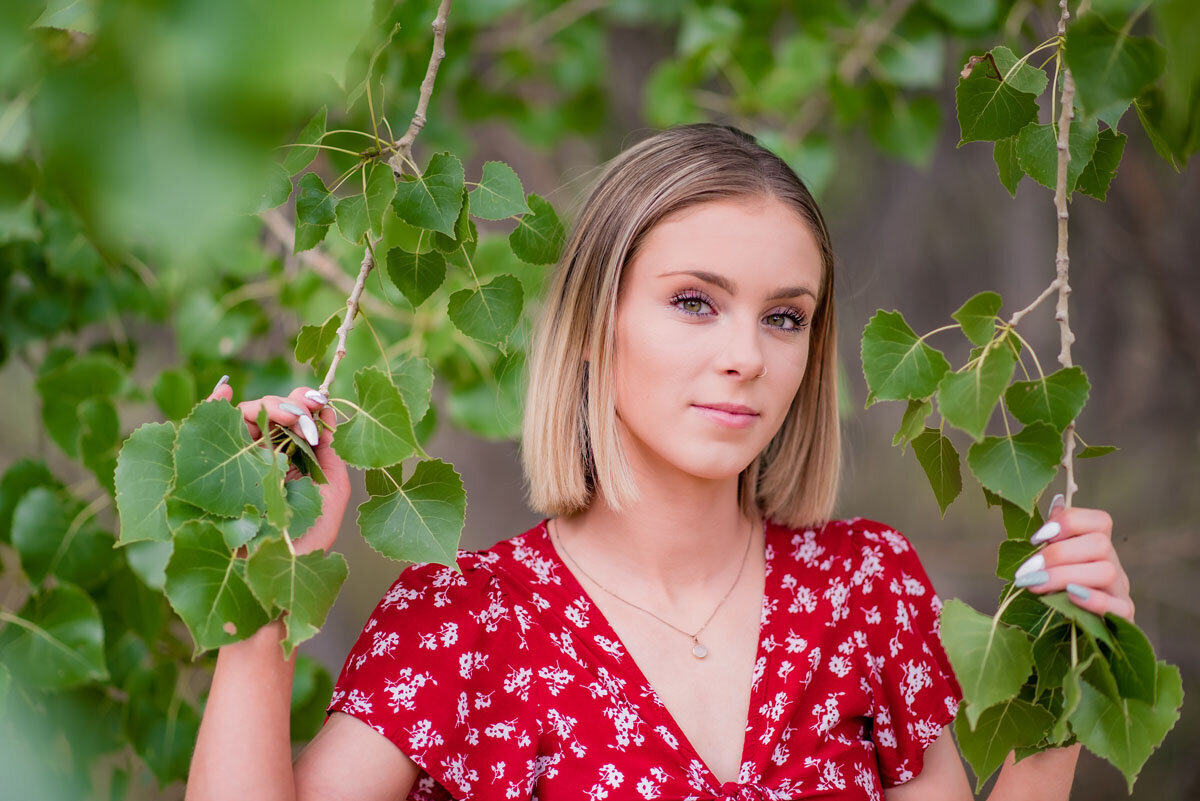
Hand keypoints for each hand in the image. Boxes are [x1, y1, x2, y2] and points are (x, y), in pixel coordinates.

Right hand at [205, 376, 350, 556]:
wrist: (271, 578)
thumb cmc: (305, 543)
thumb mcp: (331, 495)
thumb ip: (332, 455)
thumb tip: (329, 411)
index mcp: (293, 458)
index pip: (298, 419)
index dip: (309, 404)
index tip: (321, 402)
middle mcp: (265, 455)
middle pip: (272, 412)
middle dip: (292, 404)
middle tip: (306, 412)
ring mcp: (238, 460)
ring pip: (246, 416)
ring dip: (268, 406)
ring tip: (286, 415)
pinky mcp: (211, 468)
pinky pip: (207, 432)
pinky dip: (213, 405)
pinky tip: (225, 391)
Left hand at [1013, 495, 1134, 622]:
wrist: (1075, 629)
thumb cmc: (1058, 590)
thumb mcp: (1053, 562)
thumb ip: (1055, 536)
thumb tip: (1058, 501)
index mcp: (1097, 546)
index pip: (1100, 521)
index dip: (1068, 522)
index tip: (1037, 538)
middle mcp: (1113, 564)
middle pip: (1100, 544)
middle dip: (1058, 554)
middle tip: (1027, 570)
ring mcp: (1121, 590)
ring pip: (1106, 571)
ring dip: (1065, 576)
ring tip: (1034, 585)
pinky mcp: (1123, 617)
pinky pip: (1118, 606)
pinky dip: (1093, 600)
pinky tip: (1069, 597)